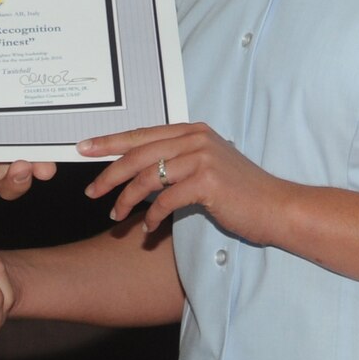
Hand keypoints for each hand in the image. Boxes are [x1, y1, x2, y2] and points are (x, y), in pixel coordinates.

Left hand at [81, 122, 292, 242]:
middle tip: (91, 192)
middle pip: (138, 153)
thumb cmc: (239, 192)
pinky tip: (148, 228)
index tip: (83, 148)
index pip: (142, 134)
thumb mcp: (205, 167)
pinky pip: (165, 199)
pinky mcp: (207, 182)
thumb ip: (176, 162)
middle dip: (109, 174)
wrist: (275, 207)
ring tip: (116, 217)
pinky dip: (152, 216)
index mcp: (192, 131)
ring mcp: (202, 158)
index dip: (110, 141)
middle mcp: (196, 138)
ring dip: (126, 199)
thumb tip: (137, 172)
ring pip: (148, 177)